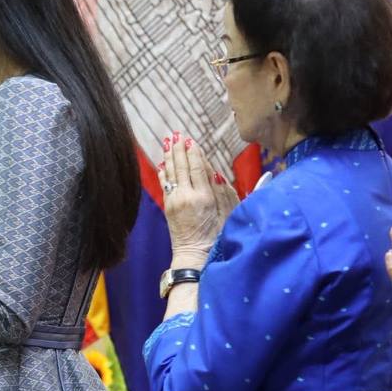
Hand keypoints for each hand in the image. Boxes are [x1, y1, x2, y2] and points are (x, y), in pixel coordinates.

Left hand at [160, 132, 235, 267]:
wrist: (195, 256)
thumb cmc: (218, 237)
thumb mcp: (229, 214)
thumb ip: (224, 192)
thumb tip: (216, 173)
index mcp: (204, 196)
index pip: (198, 168)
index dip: (194, 153)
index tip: (191, 140)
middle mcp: (186, 196)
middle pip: (182, 167)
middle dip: (179, 149)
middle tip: (176, 134)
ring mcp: (174, 201)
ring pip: (171, 173)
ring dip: (169, 156)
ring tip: (167, 142)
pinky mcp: (168, 207)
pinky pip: (165, 184)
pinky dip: (164, 172)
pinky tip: (162, 164)